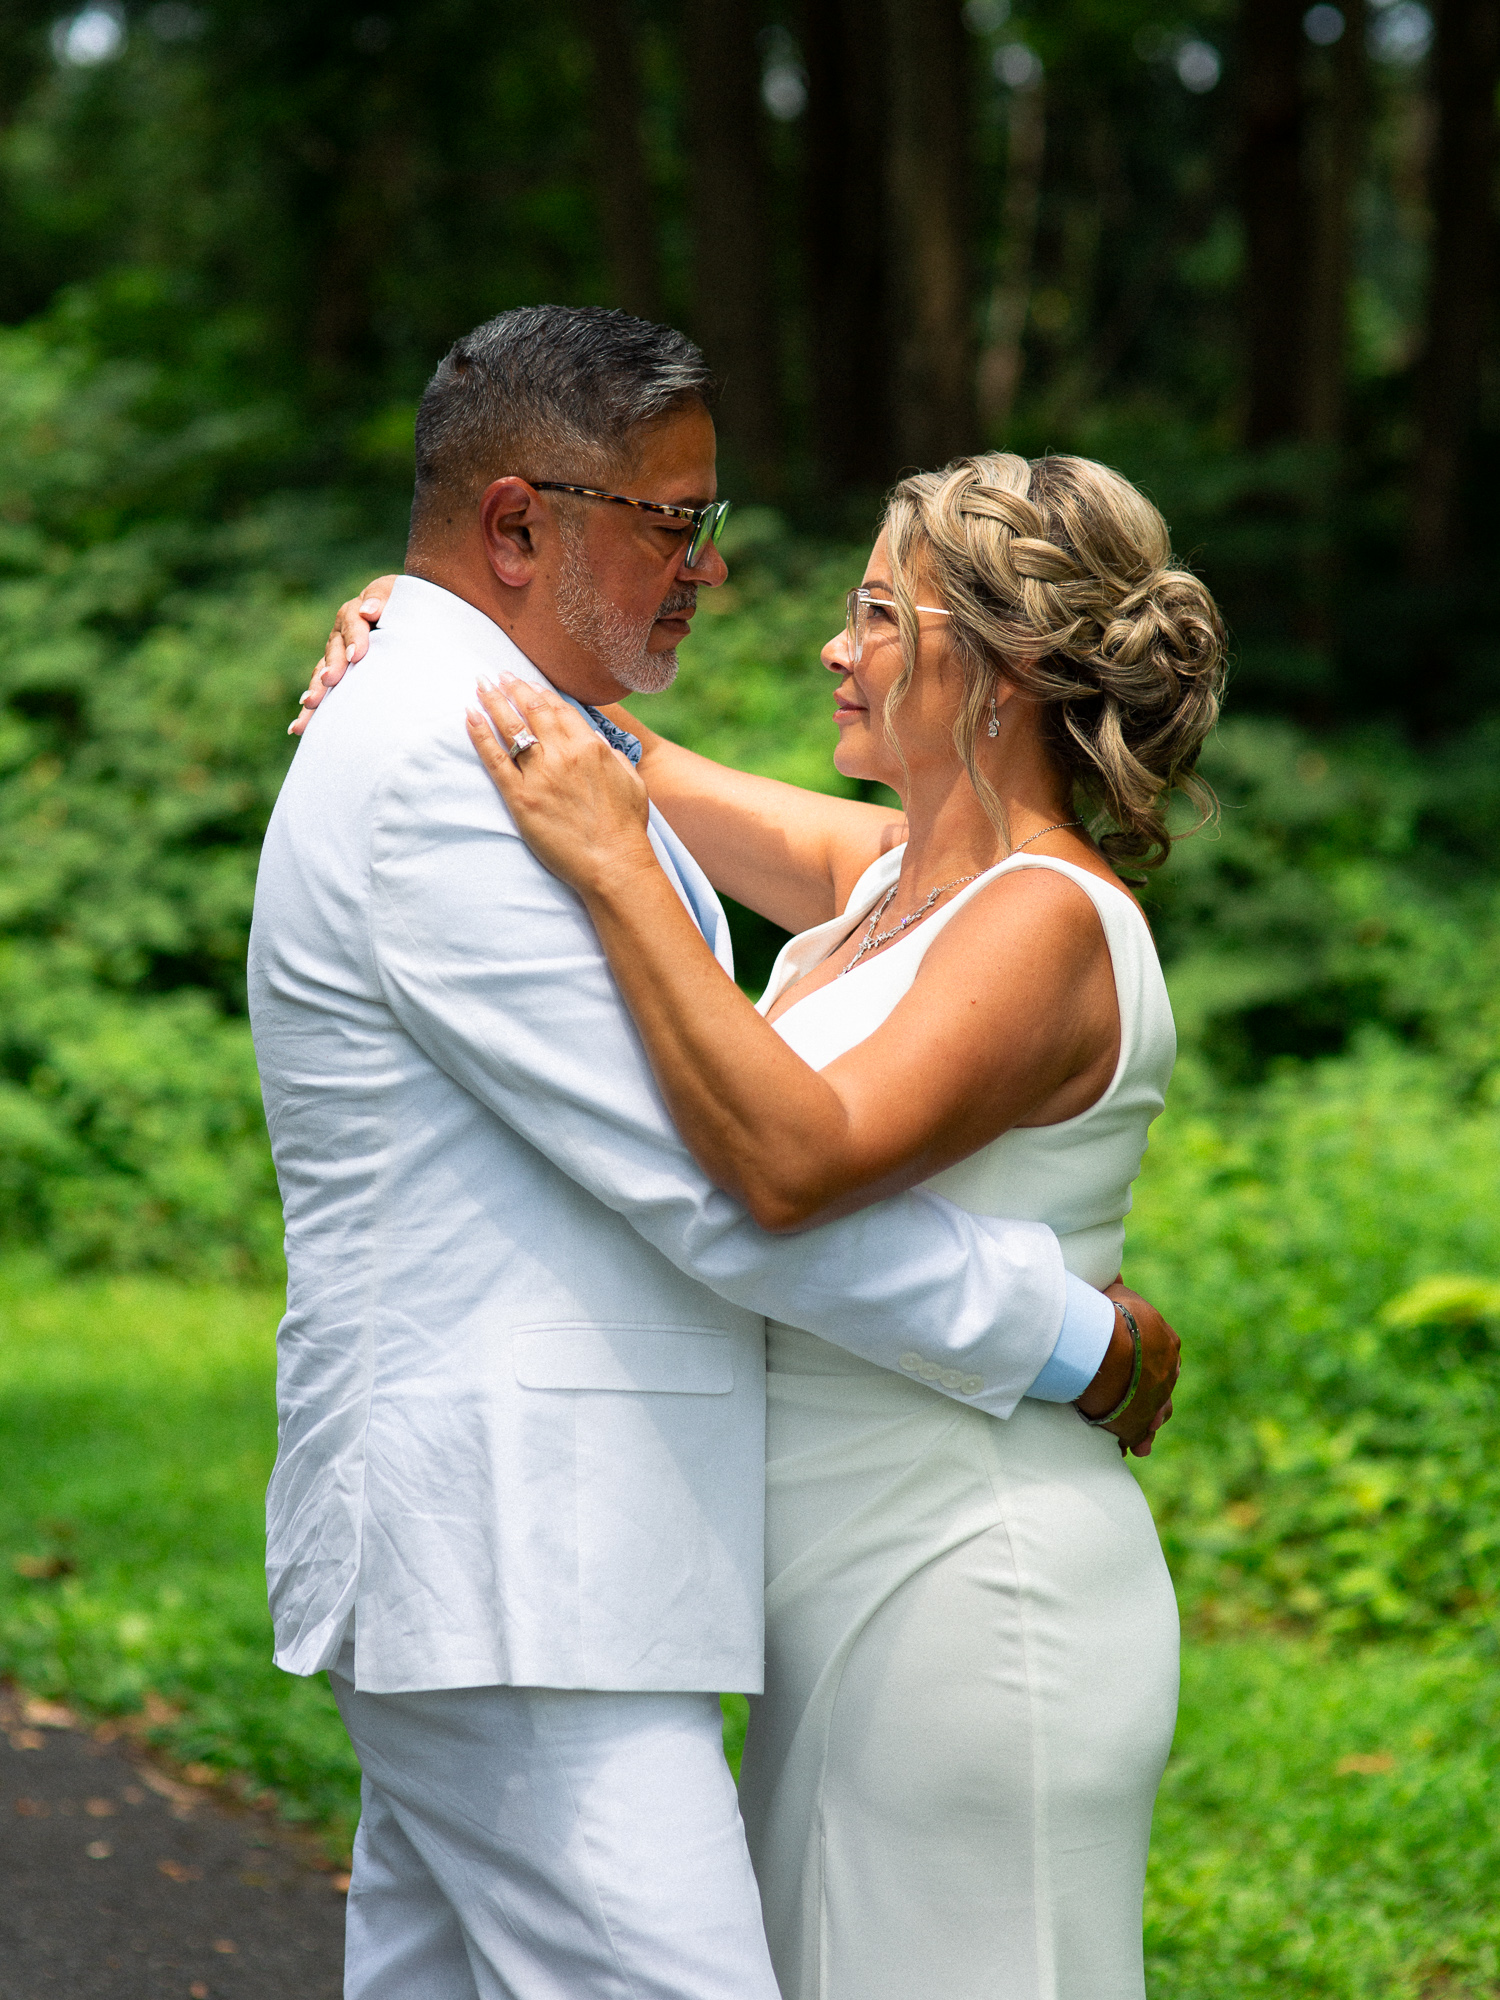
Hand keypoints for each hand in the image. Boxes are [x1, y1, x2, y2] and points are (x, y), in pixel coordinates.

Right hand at [287, 575, 397, 735]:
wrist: (407, 611)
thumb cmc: (408, 606)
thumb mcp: (402, 596)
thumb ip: (385, 600)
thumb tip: (369, 610)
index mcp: (359, 611)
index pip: (355, 622)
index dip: (355, 637)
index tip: (357, 655)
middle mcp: (343, 631)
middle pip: (335, 648)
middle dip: (333, 666)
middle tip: (331, 681)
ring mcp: (338, 653)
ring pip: (324, 670)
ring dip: (317, 688)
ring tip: (310, 704)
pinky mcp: (338, 673)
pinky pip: (322, 688)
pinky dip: (312, 707)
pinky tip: (300, 727)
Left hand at [467, 678, 653, 895]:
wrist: (614, 863)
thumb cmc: (625, 827)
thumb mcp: (631, 781)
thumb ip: (612, 755)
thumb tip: (596, 740)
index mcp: (591, 747)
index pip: (560, 709)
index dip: (540, 693)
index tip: (527, 683)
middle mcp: (563, 754)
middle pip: (532, 711)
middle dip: (513, 688)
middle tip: (497, 675)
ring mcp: (540, 775)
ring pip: (511, 728)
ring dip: (493, 702)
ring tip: (480, 685)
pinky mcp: (521, 798)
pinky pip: (495, 759)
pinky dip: (479, 734)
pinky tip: (469, 716)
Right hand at [1075, 1282, 1179, 1457]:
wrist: (1105, 1349)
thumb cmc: (1108, 1316)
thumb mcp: (1115, 1294)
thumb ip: (1117, 1290)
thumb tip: (1114, 1272)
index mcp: (1167, 1342)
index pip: (1164, 1352)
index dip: (1151, 1359)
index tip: (1140, 1365)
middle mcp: (1167, 1375)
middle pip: (1163, 1386)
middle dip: (1151, 1394)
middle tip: (1141, 1402)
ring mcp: (1153, 1402)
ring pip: (1155, 1415)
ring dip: (1147, 1422)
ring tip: (1142, 1438)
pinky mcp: (1134, 1425)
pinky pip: (1135, 1436)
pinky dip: (1132, 1441)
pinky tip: (1129, 1448)